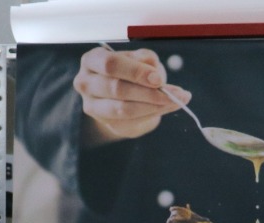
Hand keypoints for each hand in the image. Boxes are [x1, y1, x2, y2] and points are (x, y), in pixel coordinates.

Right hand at [73, 46, 190, 145]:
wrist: (123, 96)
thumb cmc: (129, 71)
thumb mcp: (137, 58)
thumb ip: (144, 58)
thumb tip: (153, 69)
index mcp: (92, 60)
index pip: (111, 64)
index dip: (135, 72)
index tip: (158, 79)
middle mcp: (86, 83)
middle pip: (117, 88)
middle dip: (148, 92)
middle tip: (175, 93)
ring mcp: (94, 107)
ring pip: (124, 108)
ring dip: (154, 105)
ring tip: (177, 100)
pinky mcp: (108, 123)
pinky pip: (132, 120)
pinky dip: (154, 113)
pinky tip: (170, 106)